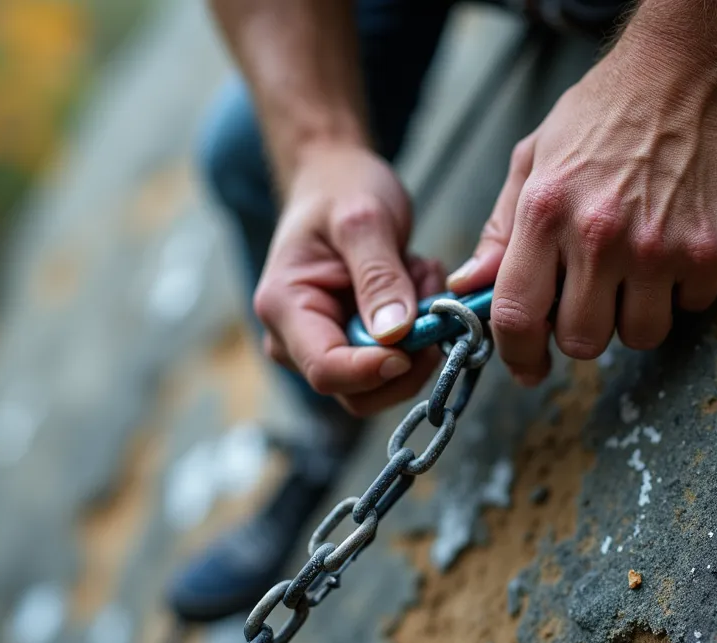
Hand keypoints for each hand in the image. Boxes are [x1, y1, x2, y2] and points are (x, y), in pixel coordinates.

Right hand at [254, 142, 443, 415]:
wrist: (335, 179)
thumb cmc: (340, 190)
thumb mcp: (364, 220)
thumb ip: (379, 276)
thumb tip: (395, 334)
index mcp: (284, 307)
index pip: (326, 369)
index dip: (375, 369)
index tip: (420, 344)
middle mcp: (296, 339)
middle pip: (357, 389)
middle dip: (406, 354)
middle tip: (432, 298)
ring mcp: (324, 345)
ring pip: (383, 382)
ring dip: (418, 338)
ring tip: (420, 277)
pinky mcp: (352, 345)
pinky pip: (396, 360)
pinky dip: (419, 329)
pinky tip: (416, 283)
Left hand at [446, 36, 716, 386]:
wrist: (684, 75)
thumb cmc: (599, 115)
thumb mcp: (531, 160)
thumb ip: (500, 231)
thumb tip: (468, 286)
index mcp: (544, 214)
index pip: (516, 316)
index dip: (517, 355)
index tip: (526, 365)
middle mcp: (598, 237)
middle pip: (580, 341)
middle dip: (578, 335)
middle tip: (586, 305)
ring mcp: (656, 248)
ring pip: (638, 336)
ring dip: (632, 319)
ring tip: (632, 276)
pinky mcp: (707, 250)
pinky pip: (689, 309)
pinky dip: (681, 295)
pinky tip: (672, 254)